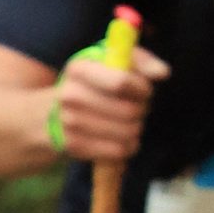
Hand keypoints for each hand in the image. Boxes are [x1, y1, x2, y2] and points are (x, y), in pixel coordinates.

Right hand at [49, 41, 166, 162]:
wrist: (50, 113)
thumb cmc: (91, 83)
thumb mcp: (110, 61)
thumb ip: (141, 61)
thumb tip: (163, 73)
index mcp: (79, 69)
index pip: (121, 82)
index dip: (142, 89)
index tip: (145, 90)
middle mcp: (70, 95)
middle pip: (129, 110)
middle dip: (143, 109)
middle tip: (138, 106)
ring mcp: (70, 123)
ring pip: (128, 132)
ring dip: (137, 128)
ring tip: (129, 121)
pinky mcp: (75, 146)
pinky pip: (119, 151)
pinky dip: (129, 145)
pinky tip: (122, 137)